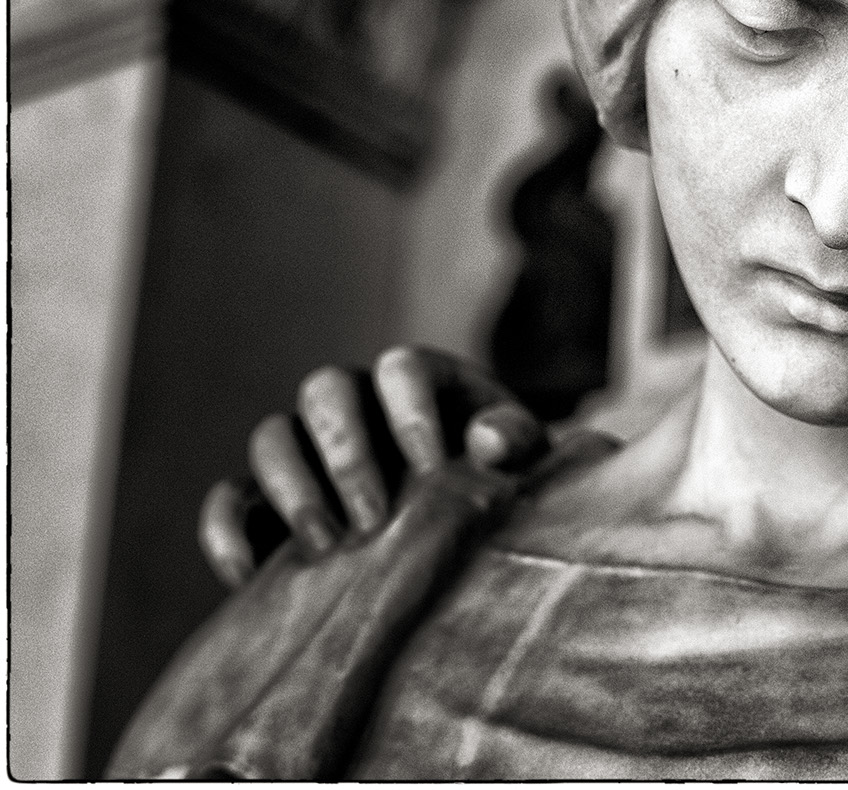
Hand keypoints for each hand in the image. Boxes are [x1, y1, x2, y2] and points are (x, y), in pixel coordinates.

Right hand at [198, 346, 546, 587]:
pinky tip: (251, 577)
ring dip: (293, 489)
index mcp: (418, 381)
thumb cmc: (498, 481)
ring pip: (271, 437)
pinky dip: (227, 533)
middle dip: (347, 453)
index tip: (432, 468)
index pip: (401, 368)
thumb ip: (516, 442)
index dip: (412, 412)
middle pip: (324, 390)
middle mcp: (354, 402)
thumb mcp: (521, 459)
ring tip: (327, 548)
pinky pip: (228, 501)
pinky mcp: (266, 502)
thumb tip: (486, 443)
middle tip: (374, 518)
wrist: (463, 529)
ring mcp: (304, 448)